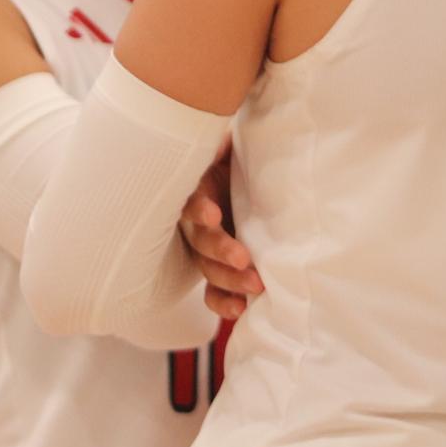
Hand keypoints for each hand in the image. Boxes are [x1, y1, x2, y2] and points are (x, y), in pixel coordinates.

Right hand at [178, 145, 260, 319]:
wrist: (251, 179)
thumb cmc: (240, 161)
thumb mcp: (233, 148)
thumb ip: (225, 145)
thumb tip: (223, 137)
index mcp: (199, 190)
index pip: (190, 201)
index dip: (199, 209)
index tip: (212, 214)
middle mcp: (198, 221)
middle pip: (200, 240)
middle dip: (221, 250)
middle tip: (243, 259)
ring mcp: (205, 247)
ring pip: (208, 268)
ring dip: (229, 280)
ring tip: (255, 286)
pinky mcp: (216, 267)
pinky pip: (212, 291)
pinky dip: (224, 302)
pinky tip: (239, 310)